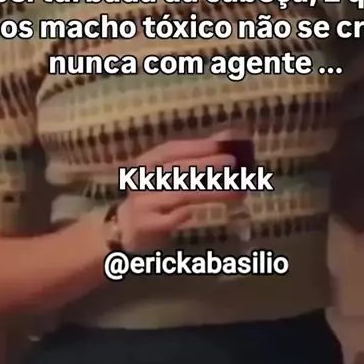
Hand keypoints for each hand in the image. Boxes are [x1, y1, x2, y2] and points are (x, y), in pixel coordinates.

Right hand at [117, 130, 244, 252]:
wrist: (129, 226)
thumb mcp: (172, 172)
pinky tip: (200, 213)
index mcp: (148, 161)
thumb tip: (229, 137)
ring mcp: (143, 202)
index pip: (172, 149)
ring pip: (179, 194)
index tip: (224, 143)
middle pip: (178, 170)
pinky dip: (185, 215)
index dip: (198, 146)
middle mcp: (143, 179)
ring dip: (209, 192)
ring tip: (234, 191)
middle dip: (207, 165)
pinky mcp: (146, 225)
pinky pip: (169, 219)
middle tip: (232, 162)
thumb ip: (198, 155)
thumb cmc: (158, 193)